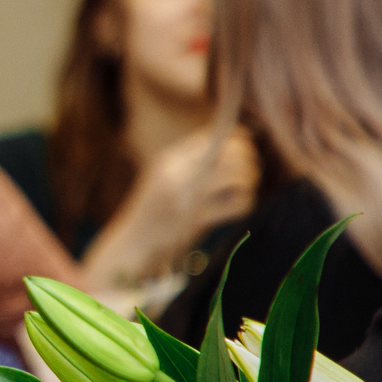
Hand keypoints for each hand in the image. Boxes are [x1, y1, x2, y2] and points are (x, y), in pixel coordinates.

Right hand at [81, 125, 259, 293]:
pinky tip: (238, 209)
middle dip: (248, 163)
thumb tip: (234, 143)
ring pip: (238, 175)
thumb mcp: (165, 179)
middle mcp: (178, 172)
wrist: (132, 244)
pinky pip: (237, 204)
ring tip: (244, 193)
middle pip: (231, 153)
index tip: (248, 151)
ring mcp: (187, 195)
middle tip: (249, 176)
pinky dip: (245, 205)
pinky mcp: (197, 219)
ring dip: (248, 184)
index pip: (213, 137)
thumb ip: (191, 163)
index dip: (238, 141)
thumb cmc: (154, 213)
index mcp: (169, 159)